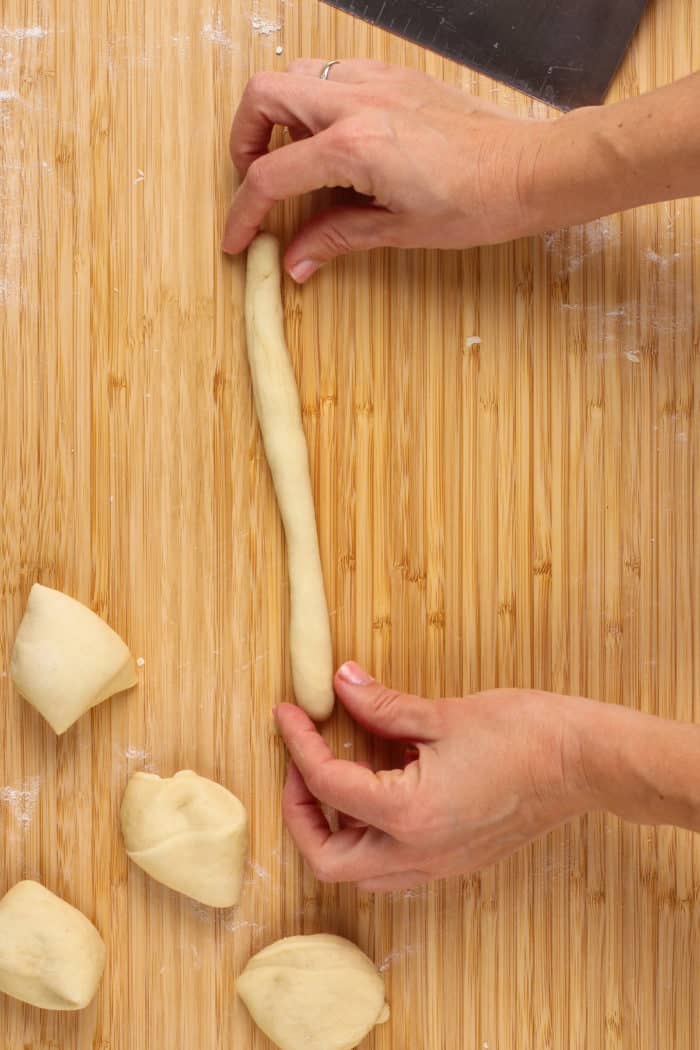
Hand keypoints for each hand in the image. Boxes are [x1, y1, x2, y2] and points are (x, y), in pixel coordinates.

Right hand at [222, 60, 551, 280]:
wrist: (528, 170)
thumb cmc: (477, 203)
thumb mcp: (399, 230)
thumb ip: (337, 237)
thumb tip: (296, 260)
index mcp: (354, 145)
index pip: (270, 176)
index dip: (244, 213)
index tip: (237, 239)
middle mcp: (356, 100)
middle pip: (263, 96)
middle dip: (244, 140)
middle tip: (255, 181)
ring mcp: (376, 80)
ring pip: (296, 74)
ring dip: (278, 115)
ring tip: (292, 161)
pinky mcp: (394, 76)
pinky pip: (334, 73)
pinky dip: (316, 102)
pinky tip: (333, 141)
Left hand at [275, 662, 594, 890]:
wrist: (583, 762)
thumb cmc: (522, 734)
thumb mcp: (442, 714)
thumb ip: (382, 706)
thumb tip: (340, 683)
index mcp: (409, 817)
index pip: (328, 786)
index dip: (299, 745)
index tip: (288, 714)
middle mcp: (418, 854)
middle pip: (329, 860)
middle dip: (301, 813)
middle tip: (301, 765)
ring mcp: (439, 865)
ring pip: (359, 871)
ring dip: (334, 830)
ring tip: (334, 777)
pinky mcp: (455, 861)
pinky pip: (391, 865)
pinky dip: (368, 836)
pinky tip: (378, 790)